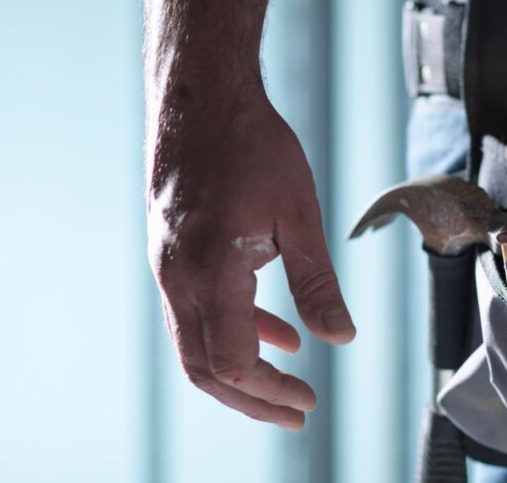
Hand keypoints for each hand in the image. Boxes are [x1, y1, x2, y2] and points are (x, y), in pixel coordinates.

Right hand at [147, 81, 355, 430]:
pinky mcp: (170, 251)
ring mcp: (167, 265)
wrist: (201, 95)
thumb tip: (339, 338)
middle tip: (295, 412)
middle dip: (251, 399)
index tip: (307, 400)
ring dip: (240, 369)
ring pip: (195, 343)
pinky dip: (231, 330)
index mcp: (210, 271)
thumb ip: (316, 282)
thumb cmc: (251, 144)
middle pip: (204, 368)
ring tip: (286, 381)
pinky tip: (272, 327)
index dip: (270, 392)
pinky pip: (194, 310)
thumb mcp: (298, 215)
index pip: (232, 362)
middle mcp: (177, 276)